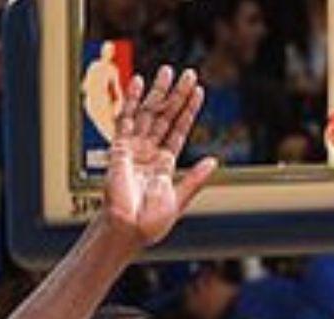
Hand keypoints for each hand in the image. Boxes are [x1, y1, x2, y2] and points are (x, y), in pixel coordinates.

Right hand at [103, 66, 218, 249]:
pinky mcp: (120, 150)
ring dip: (158, 93)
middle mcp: (149, 153)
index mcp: (164, 165)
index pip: (178, 130)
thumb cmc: (150, 223)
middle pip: (165, 117)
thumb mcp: (180, 198)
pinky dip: (131, 101)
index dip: (188, 111)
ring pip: (148, 114)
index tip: (198, 92)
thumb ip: (195, 178)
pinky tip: (138, 83)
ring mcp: (134, 149)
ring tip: (168, 71)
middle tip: (188, 73)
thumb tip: (213, 161)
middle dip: (176, 95)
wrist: (128, 230)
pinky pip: (125, 120)